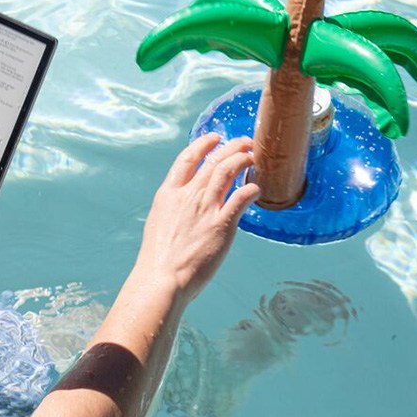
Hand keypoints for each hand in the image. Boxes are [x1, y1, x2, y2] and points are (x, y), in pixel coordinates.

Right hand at [133, 133, 259, 301]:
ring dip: (243, 160)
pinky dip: (251, 188)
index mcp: (169, 194)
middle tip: (244, 142)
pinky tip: (257, 188)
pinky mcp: (221, 225)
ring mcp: (204, 209)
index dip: (202, 145)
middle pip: (212, 161)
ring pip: (227, 171)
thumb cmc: (158, 258)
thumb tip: (184, 205)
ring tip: (253, 156)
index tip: (214, 138)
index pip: (187, 159)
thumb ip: (174, 209)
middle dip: (231, 147)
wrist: (162, 278)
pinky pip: (241, 198)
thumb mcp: (160, 223)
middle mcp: (187, 196)